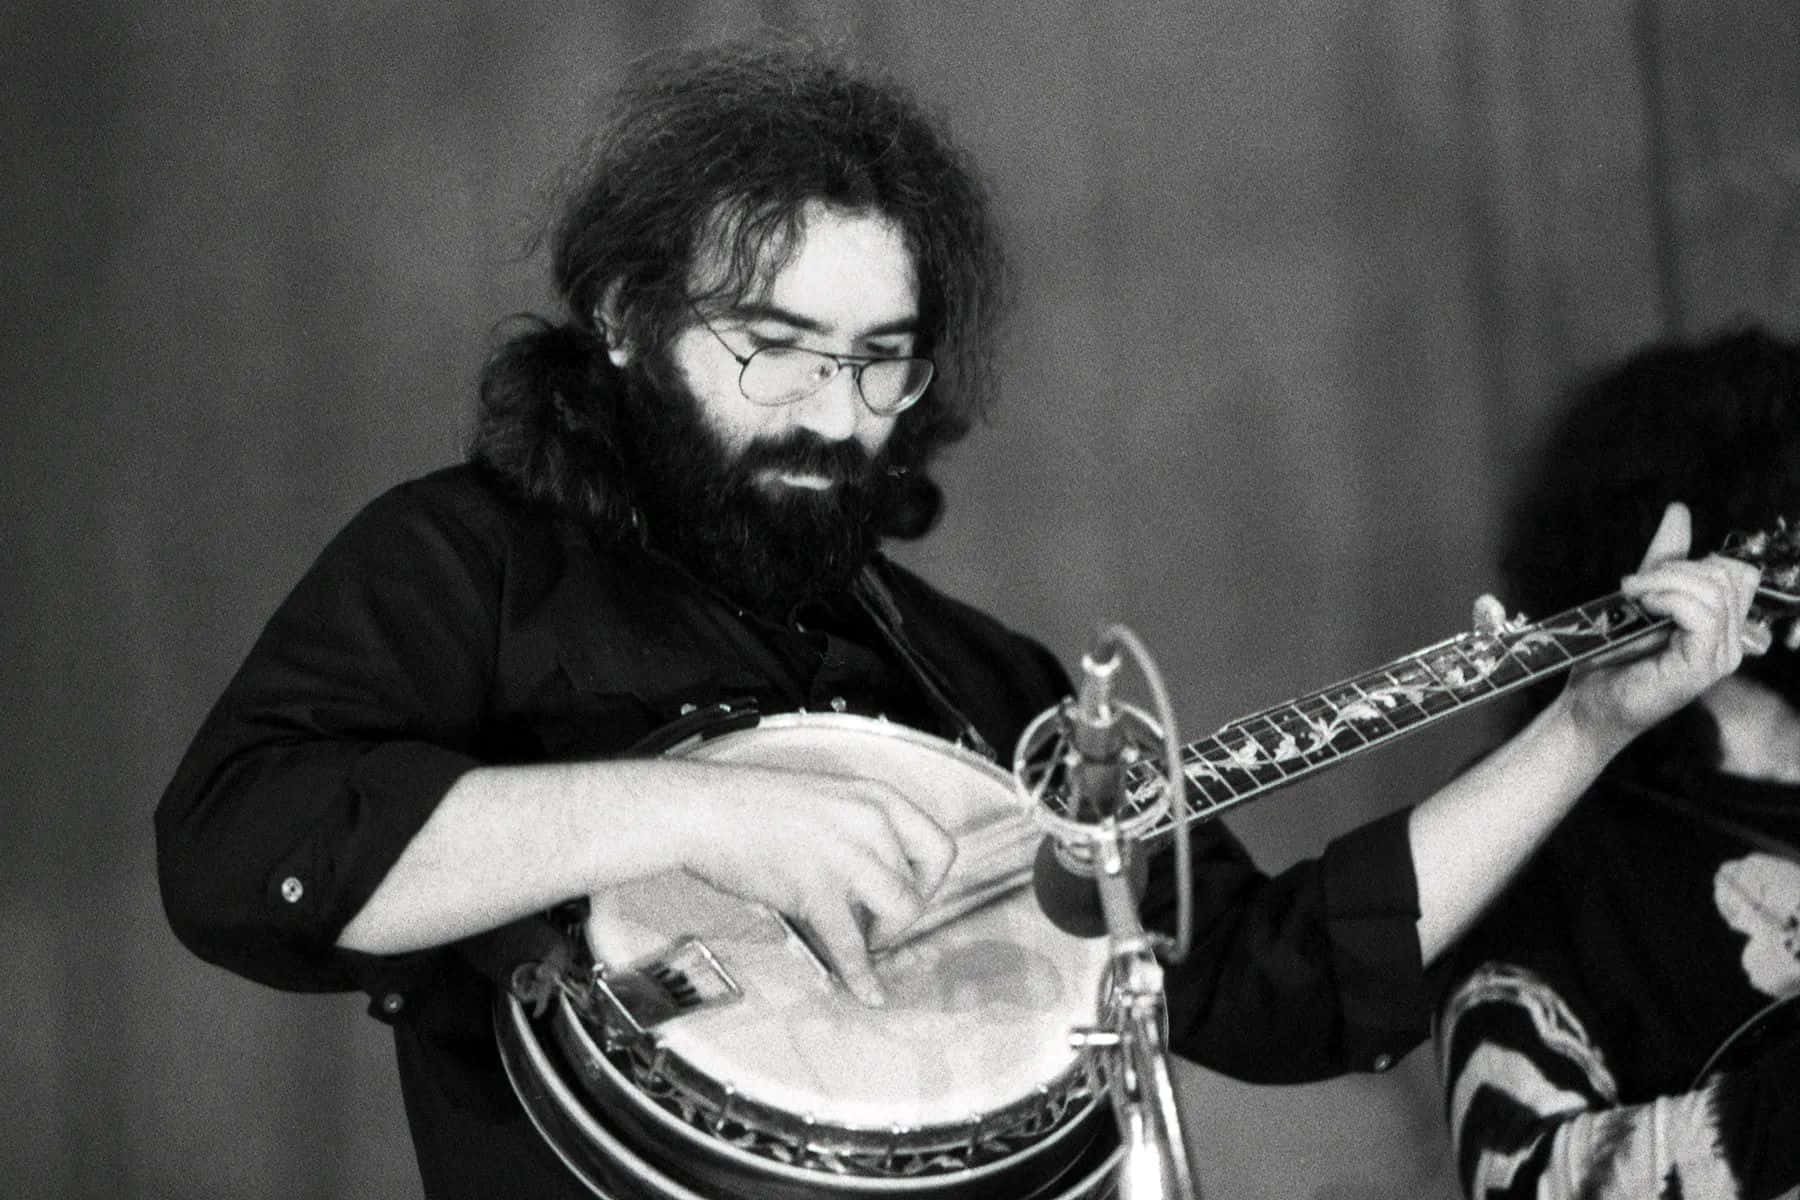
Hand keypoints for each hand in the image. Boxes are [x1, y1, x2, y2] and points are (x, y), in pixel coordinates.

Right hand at [656, 762, 957, 1006]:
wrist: (704, 810)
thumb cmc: (754, 806)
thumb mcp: (829, 799)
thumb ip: (862, 829)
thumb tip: (883, 871)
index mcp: (877, 798)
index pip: (940, 847)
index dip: (929, 881)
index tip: (908, 893)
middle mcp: (871, 823)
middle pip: (921, 889)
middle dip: (902, 916)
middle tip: (876, 922)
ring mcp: (845, 855)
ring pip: (900, 913)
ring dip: (884, 937)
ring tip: (860, 938)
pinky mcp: (815, 888)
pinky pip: (852, 944)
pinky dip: (862, 976)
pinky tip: (867, 993)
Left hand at [1563, 502, 1766, 747]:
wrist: (1587, 702)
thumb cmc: (1611, 657)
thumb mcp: (1640, 596)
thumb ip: (1665, 558)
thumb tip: (1679, 512)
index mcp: (1721, 625)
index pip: (1738, 573)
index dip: (1695, 562)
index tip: (1650, 575)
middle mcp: (1730, 642)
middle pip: (1728, 577)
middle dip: (1676, 568)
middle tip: (1635, 586)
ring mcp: (1719, 657)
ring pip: (1715, 592)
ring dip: (1665, 582)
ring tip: (1633, 596)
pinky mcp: (1700, 668)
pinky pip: (1703, 616)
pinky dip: (1668, 600)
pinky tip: (1644, 607)